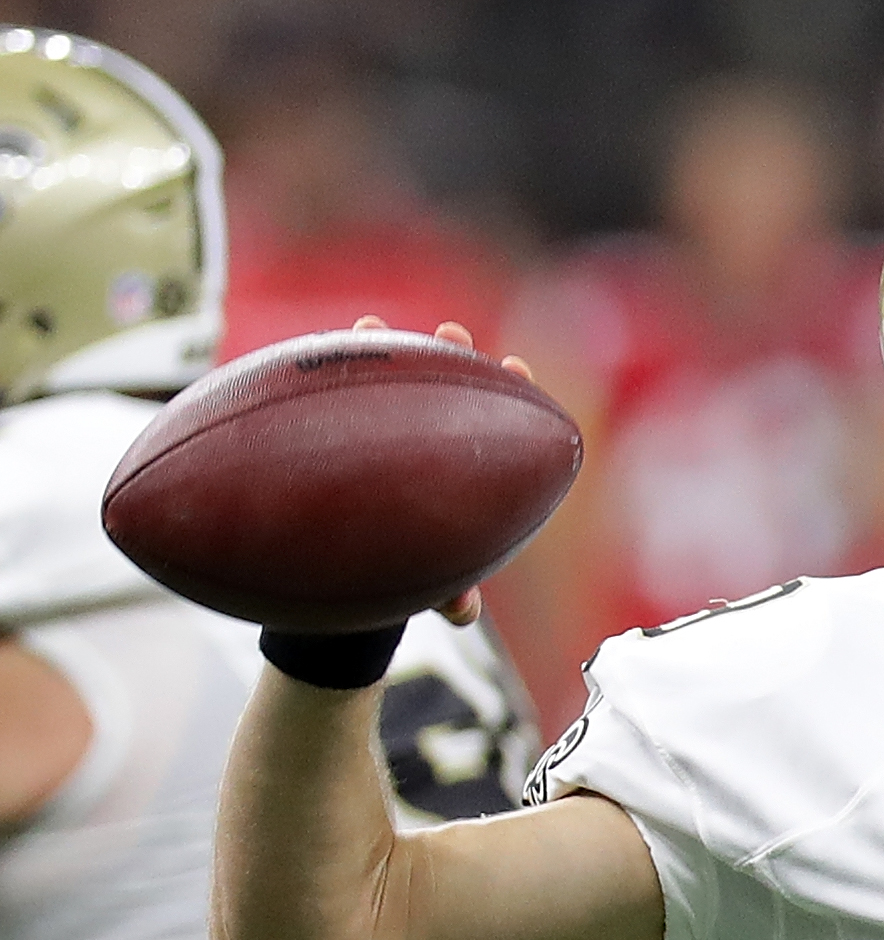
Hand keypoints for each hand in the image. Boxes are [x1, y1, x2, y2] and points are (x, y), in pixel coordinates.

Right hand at [350, 315, 539, 626]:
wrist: (363, 566)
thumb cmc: (411, 565)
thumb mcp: (430, 577)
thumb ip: (450, 590)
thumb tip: (463, 613)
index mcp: (472, 466)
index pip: (503, 418)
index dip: (513, 391)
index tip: (515, 369)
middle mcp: (436, 437)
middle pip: (451, 388)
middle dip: (452, 357)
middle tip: (451, 335)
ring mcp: (392, 427)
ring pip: (394, 380)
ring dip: (386, 350)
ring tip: (372, 326)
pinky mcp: (347, 428)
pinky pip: (339, 395)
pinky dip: (331, 374)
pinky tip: (311, 355)